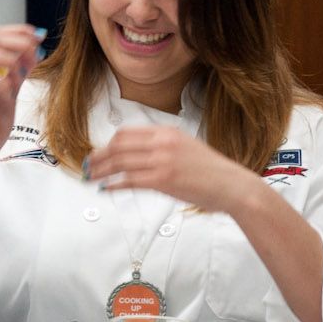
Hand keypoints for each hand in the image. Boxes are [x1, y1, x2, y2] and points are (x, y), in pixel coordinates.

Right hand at [0, 24, 44, 172]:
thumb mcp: (12, 92)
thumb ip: (20, 72)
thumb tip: (36, 50)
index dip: (18, 31)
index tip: (39, 36)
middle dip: (18, 41)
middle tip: (35, 50)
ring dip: (11, 58)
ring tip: (23, 71)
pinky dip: (4, 83)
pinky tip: (11, 93)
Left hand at [85, 126, 260, 213]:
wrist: (234, 186)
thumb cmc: (212, 171)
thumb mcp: (186, 147)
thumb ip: (162, 146)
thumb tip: (135, 154)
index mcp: (167, 133)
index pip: (126, 133)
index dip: (108, 144)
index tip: (99, 152)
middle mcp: (163, 143)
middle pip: (118, 146)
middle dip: (98, 157)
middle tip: (88, 166)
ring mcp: (162, 161)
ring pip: (120, 163)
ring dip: (101, 171)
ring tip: (91, 178)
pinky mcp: (163, 180)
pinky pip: (129, 181)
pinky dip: (113, 185)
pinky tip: (106, 188)